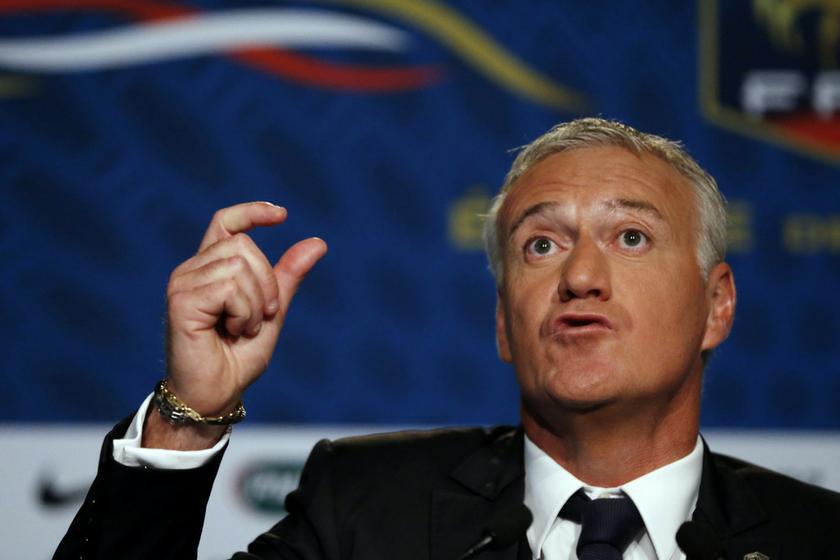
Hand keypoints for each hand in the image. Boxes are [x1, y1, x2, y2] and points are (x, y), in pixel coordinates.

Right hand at [145, 202, 326, 448]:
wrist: (217, 393)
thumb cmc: (237, 357)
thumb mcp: (272, 311)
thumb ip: (288, 277)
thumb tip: (317, 242)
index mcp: (211, 268)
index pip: (226, 222)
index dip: (252, 212)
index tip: (283, 215)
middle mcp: (192, 270)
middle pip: (245, 246)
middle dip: (267, 284)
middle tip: (260, 319)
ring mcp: (183, 282)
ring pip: (240, 266)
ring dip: (256, 304)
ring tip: (242, 329)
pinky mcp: (181, 300)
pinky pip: (231, 288)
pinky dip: (245, 313)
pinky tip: (232, 332)